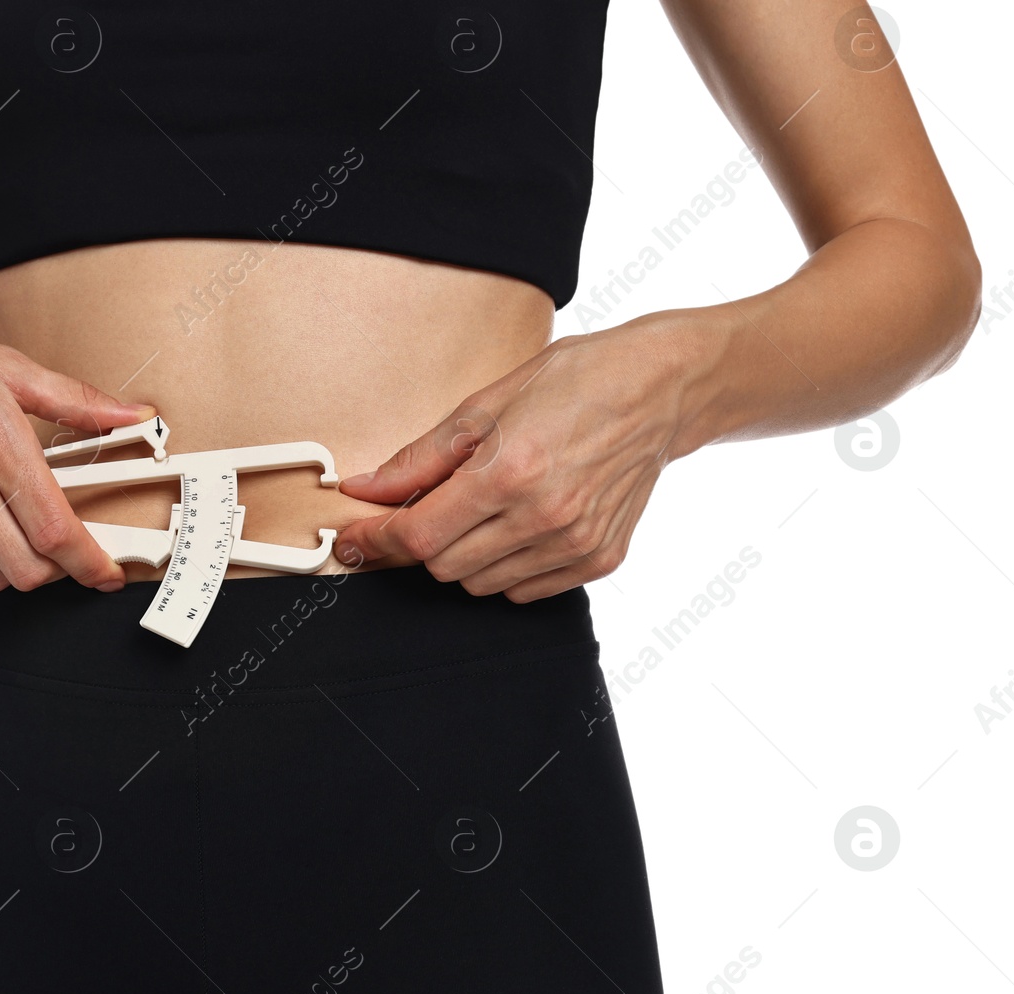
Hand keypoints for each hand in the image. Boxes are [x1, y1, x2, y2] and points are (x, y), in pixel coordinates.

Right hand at [0, 276, 155, 591]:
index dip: (90, 564)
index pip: (56, 530)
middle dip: (55, 570)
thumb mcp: (4, 364)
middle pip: (26, 569)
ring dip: (14, 569)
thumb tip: (134, 415)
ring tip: (17, 536)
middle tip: (60, 549)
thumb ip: (75, 401)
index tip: (106, 574)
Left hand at [334, 316, 697, 601]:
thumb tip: (365, 489)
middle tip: (431, 506)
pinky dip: (506, 567)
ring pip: (480, 584)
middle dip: (424, 540)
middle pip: (443, 566)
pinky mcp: (599, 559)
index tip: (354, 537)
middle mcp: (544, 517)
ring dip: (465, 555)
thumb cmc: (575, 383)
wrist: (660, 389)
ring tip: (486, 508)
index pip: (418, 536)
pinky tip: (519, 525)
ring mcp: (575, 544)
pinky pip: (523, 590)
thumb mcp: (485, 404)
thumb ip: (420, 458)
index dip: (375, 540)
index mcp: (508, 472)